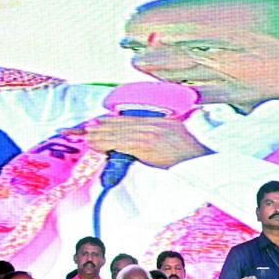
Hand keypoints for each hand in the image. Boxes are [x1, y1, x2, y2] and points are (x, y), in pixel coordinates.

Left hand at [60, 117, 210, 168]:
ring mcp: (147, 134)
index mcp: (158, 122)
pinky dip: (104, 142)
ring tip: (79, 136)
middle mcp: (151, 124)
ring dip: (94, 135)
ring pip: (113, 131)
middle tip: (71, 130)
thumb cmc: (195, 155)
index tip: (88, 125)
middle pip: (114, 123)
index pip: (124, 119)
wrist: (207, 159)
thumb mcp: (177, 141)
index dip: (103, 122)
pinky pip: (119, 142)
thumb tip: (142, 148)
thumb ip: (160, 139)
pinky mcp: (146, 144)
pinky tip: (94, 144)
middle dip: (92, 127)